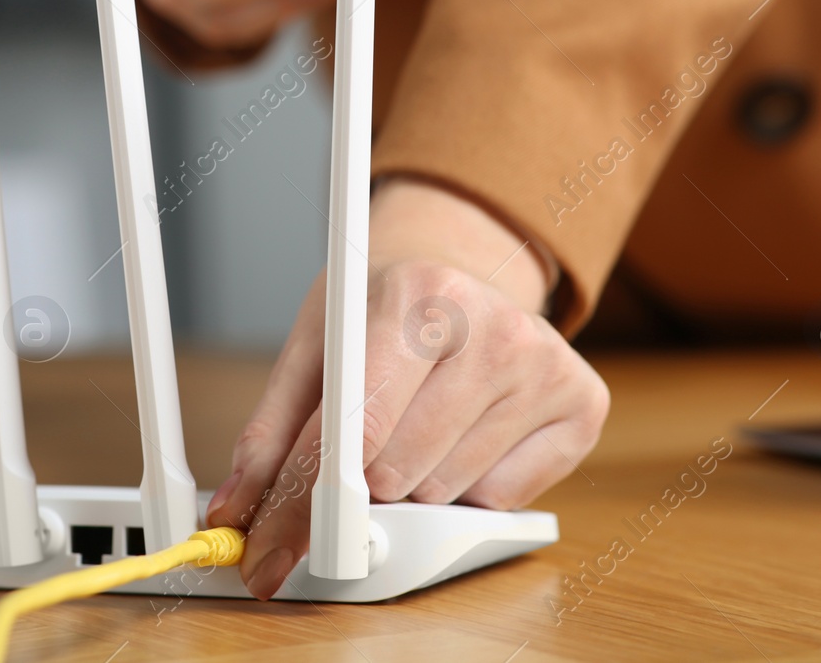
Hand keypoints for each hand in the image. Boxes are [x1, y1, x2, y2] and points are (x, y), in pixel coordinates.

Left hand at [205, 178, 609, 599]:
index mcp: (417, 295)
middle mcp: (491, 325)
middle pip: (396, 473)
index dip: (304, 502)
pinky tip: (469, 429)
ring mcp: (544, 365)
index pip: (353, 430)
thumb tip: (238, 510)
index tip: (271, 550)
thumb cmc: (384, 312)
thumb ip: (271, 430)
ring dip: (415, 481)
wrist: (465, 270)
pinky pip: (501, 500)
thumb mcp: (317, 343)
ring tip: (420, 420)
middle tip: (362, 445)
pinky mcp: (582, 404)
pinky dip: (471, 485)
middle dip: (362, 481)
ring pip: (445, 492)